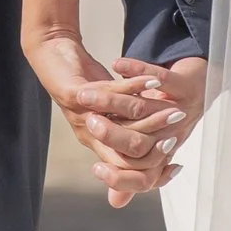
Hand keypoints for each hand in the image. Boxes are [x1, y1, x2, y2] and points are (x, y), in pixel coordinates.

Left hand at [25, 32, 206, 208]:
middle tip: (178, 132)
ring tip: (173, 109)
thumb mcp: (110, 112)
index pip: (127, 171)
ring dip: (152, 116)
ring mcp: (80, 116)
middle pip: (127, 154)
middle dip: (158, 142)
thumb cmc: (85, 87)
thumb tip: (153, 148)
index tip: (175, 164)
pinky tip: (153, 82)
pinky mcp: (74, 94)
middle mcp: (90, 136)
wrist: (52, 57)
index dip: (152, 173)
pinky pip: (110, 94)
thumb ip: (130, 130)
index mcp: (99, 144)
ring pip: (122, 123)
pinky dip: (135, 88)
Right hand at [86, 58, 207, 207]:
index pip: (143, 178)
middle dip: (111, 135)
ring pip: (143, 109)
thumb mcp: (147, 144)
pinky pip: (161, 79)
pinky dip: (136, 70)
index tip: (97, 169)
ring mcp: (182, 110)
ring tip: (87, 93)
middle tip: (89, 123)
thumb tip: (115, 203)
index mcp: (163, 154)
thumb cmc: (167, 117)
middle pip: (139, 145)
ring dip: (112, 100)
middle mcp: (174, 135)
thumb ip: (128, 169)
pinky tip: (117, 65)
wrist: (199, 83)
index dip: (120, 178)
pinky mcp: (186, 85)